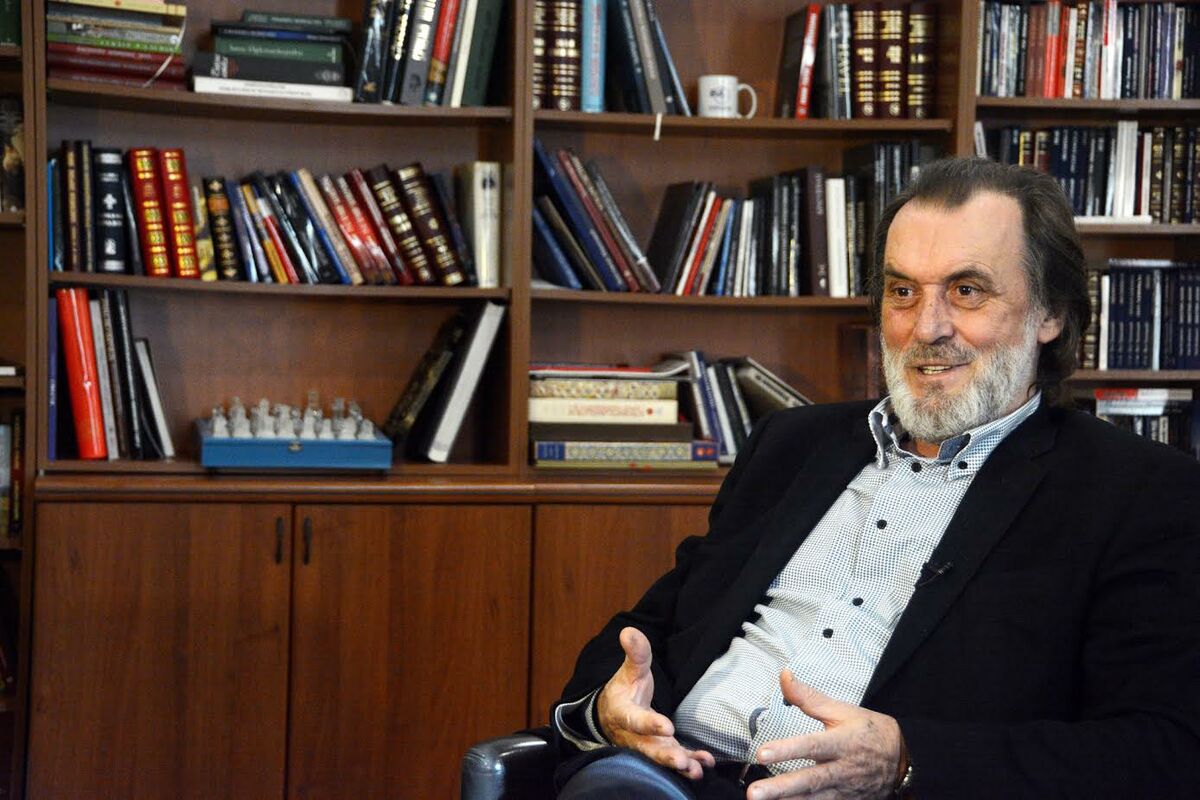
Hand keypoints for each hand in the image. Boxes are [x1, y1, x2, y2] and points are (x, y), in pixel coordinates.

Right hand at [596, 626, 715, 780]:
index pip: (635, 720)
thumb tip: (629, 630)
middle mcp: (634, 736)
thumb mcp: (629, 671)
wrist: (611, 716)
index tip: (666, 726)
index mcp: (624, 713)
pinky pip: (674, 759)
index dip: (650, 724)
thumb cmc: (624, 692)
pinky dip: (689, 763)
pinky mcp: (660, 752)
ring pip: (661, 759)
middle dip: (664, 755)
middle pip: (647, 748)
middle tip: (680, 760)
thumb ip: (635, 653)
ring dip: (678, 764)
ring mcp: (647, 747)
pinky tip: (704, 763)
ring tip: (694, 769)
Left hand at [747, 671, 903, 799]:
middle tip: (755, 794)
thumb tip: (784, 676)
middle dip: (781, 788)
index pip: (811, 746)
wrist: (903, 760)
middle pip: (810, 780)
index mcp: (842, 742)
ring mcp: (845, 790)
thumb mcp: (842, 710)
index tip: (762, 754)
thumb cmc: (870, 732)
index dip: (787, 750)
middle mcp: (843, 769)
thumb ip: (809, 697)